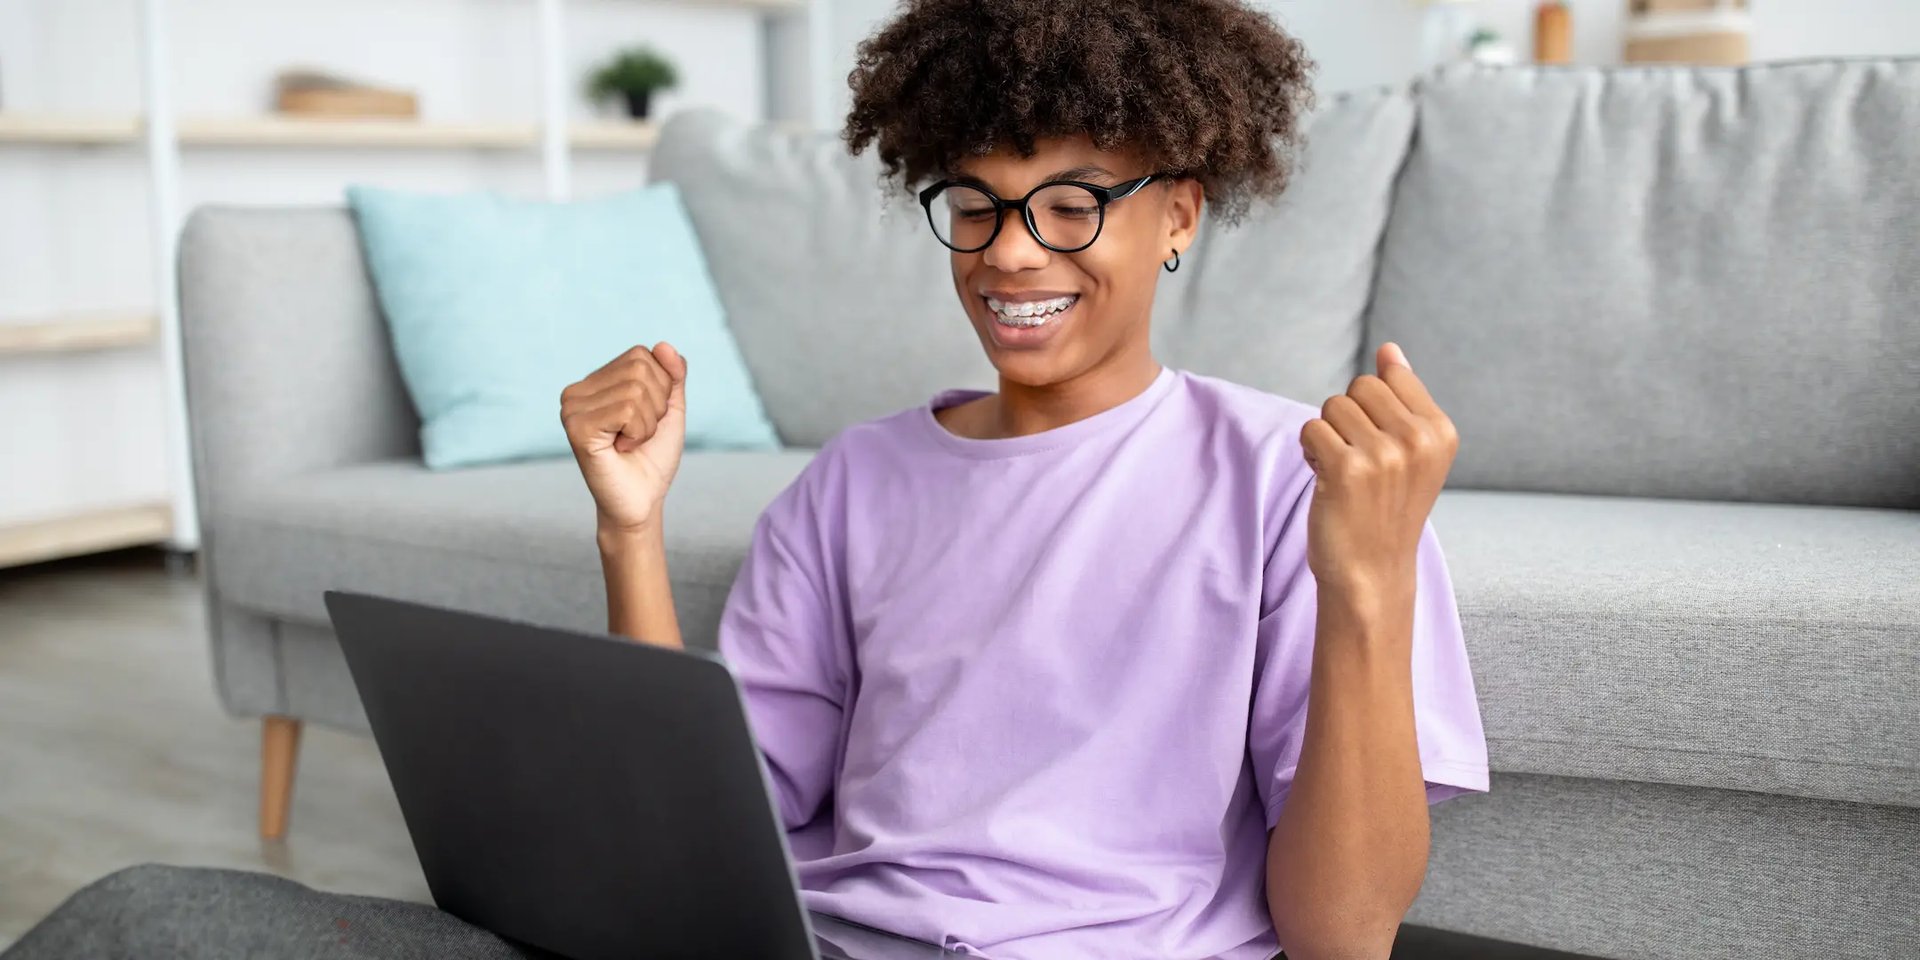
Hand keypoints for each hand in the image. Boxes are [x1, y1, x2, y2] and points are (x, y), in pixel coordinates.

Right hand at [560, 342, 687, 534]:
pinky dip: (638, 433)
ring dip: (648, 424)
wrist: (642, 502)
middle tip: (638, 434)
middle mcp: (576, 391)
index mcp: (594, 381)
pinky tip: (621, 450)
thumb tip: (664, 345)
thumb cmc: (652, 457)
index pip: (642, 355)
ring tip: (629, 443)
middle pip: (639, 368)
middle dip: (656, 406)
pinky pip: (628, 411)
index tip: (647, 419)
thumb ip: (671, 375)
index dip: (661, 388)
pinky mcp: (576, 427)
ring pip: (636, 389)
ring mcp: (571, 408)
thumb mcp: (669, 409)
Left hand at [1299, 342, 1457, 595]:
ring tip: (1343, 471)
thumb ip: (1403, 397)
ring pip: (1332, 406)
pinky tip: (1326, 480)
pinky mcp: (1347, 469)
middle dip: (1347, 417)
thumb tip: (1389, 349)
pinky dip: (1310, 452)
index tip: (1380, 444)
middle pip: (1358, 387)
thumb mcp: (1410, 452)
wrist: (1372, 571)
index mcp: (1441, 431)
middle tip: (1357, 459)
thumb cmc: (1386, 507)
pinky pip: (1311, 429)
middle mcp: (1418, 440)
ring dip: (1327, 435)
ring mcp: (1384, 454)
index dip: (1371, 407)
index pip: (1389, 376)